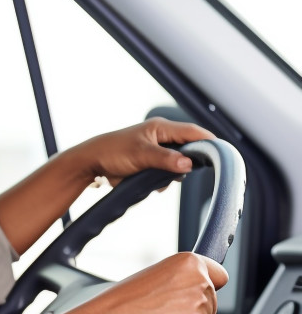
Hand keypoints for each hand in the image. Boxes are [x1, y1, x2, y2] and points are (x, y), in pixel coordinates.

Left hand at [70, 118, 214, 187]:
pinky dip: (163, 180)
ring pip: (178, 163)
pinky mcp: (151, 163)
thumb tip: (189, 164)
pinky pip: (166, 173)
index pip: (193, 132)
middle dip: (188, 163)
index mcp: (161, 128)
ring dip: (173, 174)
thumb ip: (165, 159)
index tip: (222, 154)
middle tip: (182, 174)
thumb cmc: (113, 152)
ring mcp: (157, 150)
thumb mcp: (141, 155)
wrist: (92, 162)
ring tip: (158, 180)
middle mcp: (162, 137)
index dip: (209, 142)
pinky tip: (154, 185)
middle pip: (189, 149)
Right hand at [82, 252, 228, 313]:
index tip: (193, 295)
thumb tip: (192, 289)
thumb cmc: (120, 303)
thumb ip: (178, 279)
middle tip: (163, 313)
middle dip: (193, 310)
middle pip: (213, 301)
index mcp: (187, 261)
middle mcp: (198, 277)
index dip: (206, 288)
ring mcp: (199, 300)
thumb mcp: (153, 278)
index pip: (219, 275)